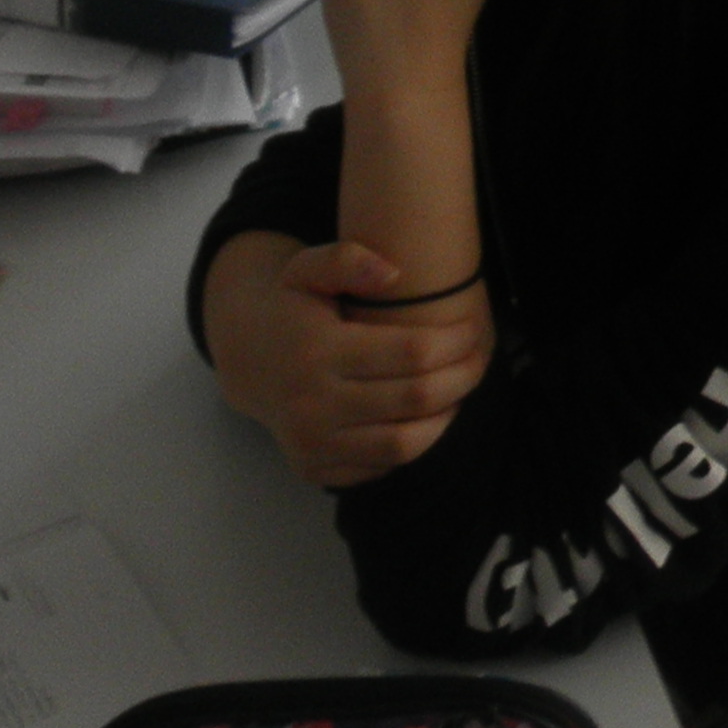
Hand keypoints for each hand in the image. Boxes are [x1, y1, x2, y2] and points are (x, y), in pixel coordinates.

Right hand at [202, 234, 491, 487]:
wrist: (248, 359)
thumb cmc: (292, 307)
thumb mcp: (307, 268)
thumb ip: (347, 258)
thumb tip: (392, 273)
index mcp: (317, 352)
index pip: (413, 353)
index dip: (456, 341)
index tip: (474, 328)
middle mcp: (311, 405)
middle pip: (417, 397)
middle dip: (463, 376)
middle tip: (479, 358)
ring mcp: (310, 444)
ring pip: (405, 443)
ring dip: (447, 415)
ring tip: (459, 388)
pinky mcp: (313, 469)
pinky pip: (381, 466)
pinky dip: (415, 444)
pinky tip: (427, 415)